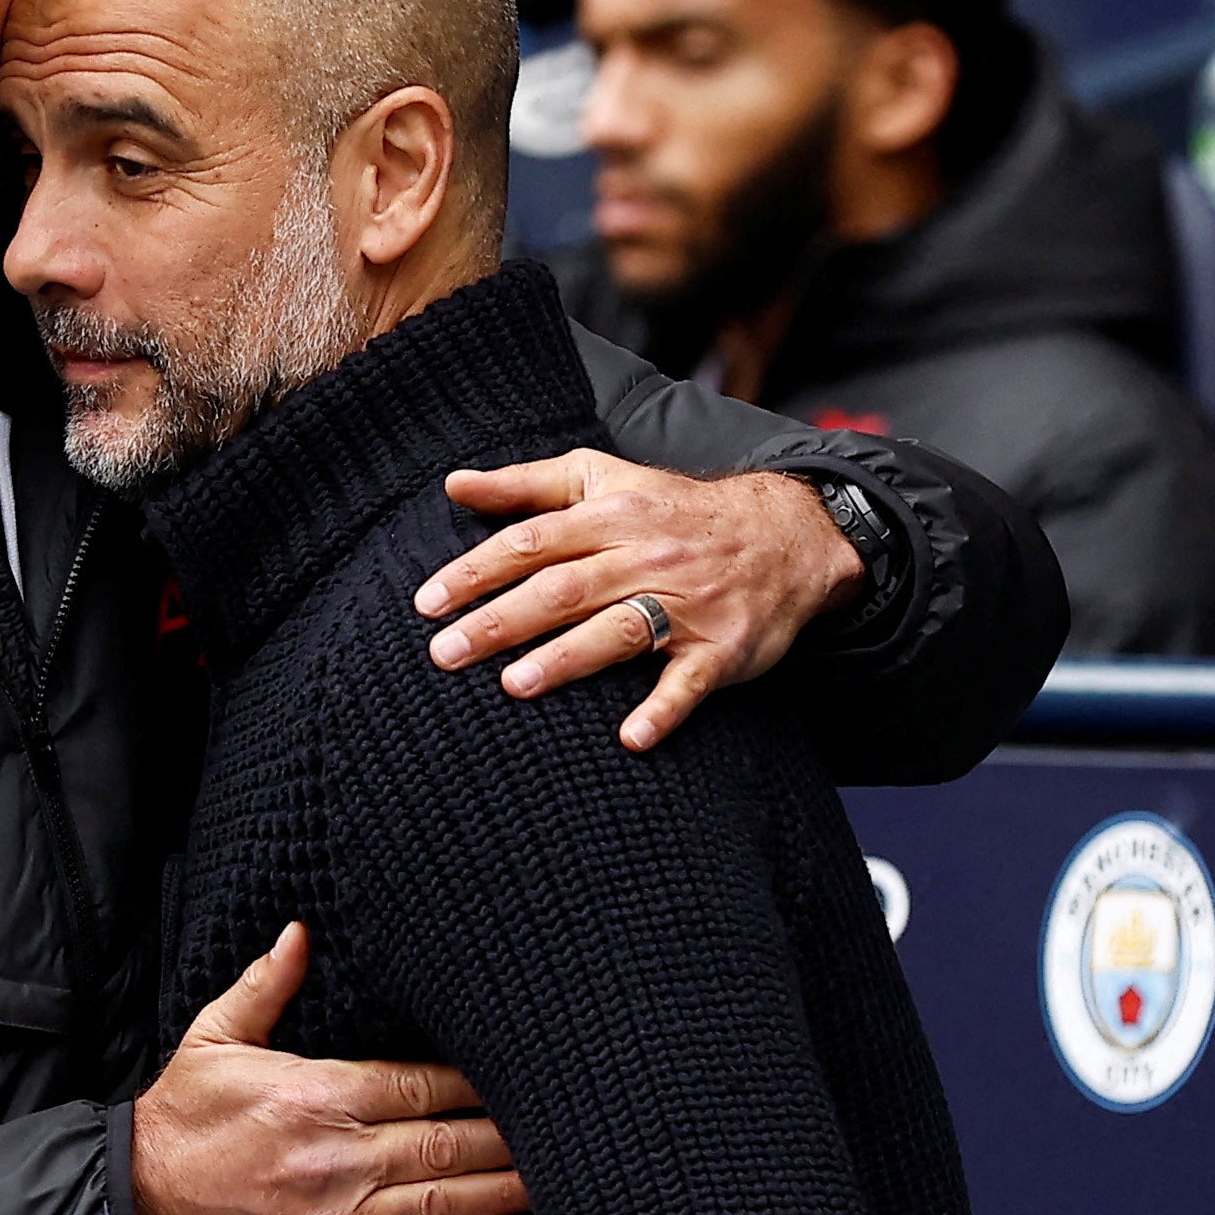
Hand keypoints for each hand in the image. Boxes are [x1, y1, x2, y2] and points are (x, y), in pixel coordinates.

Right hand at [130, 922, 524, 1214]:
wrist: (138, 1205)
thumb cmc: (182, 1118)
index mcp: (317, 1094)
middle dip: (507, 1135)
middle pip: (444, 1142)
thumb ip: (266, 987)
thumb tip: (301, 933)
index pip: (419, 1083)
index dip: (475, 1082)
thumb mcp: (215, 1039)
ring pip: (439, 1201)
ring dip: (502, 1190)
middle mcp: (337, 1155)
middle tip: (566, 1127)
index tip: (521, 1072)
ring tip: (557, 1181)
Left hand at [412, 451, 863, 752]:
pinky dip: (664, 709)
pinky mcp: (722, 648)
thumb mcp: (604, 478)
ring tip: (515, 685)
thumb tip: (454, 484)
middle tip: (445, 653)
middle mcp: (644, 557)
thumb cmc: (675, 510)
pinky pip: (690, 682)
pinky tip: (632, 737)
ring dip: (566, 659)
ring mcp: (686, 605)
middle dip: (500, 621)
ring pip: (618, 631)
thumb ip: (528, 484)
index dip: (477, 571)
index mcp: (610, 516)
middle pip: (563, 589)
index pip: (531, 542)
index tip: (427, 602)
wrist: (787, 533)